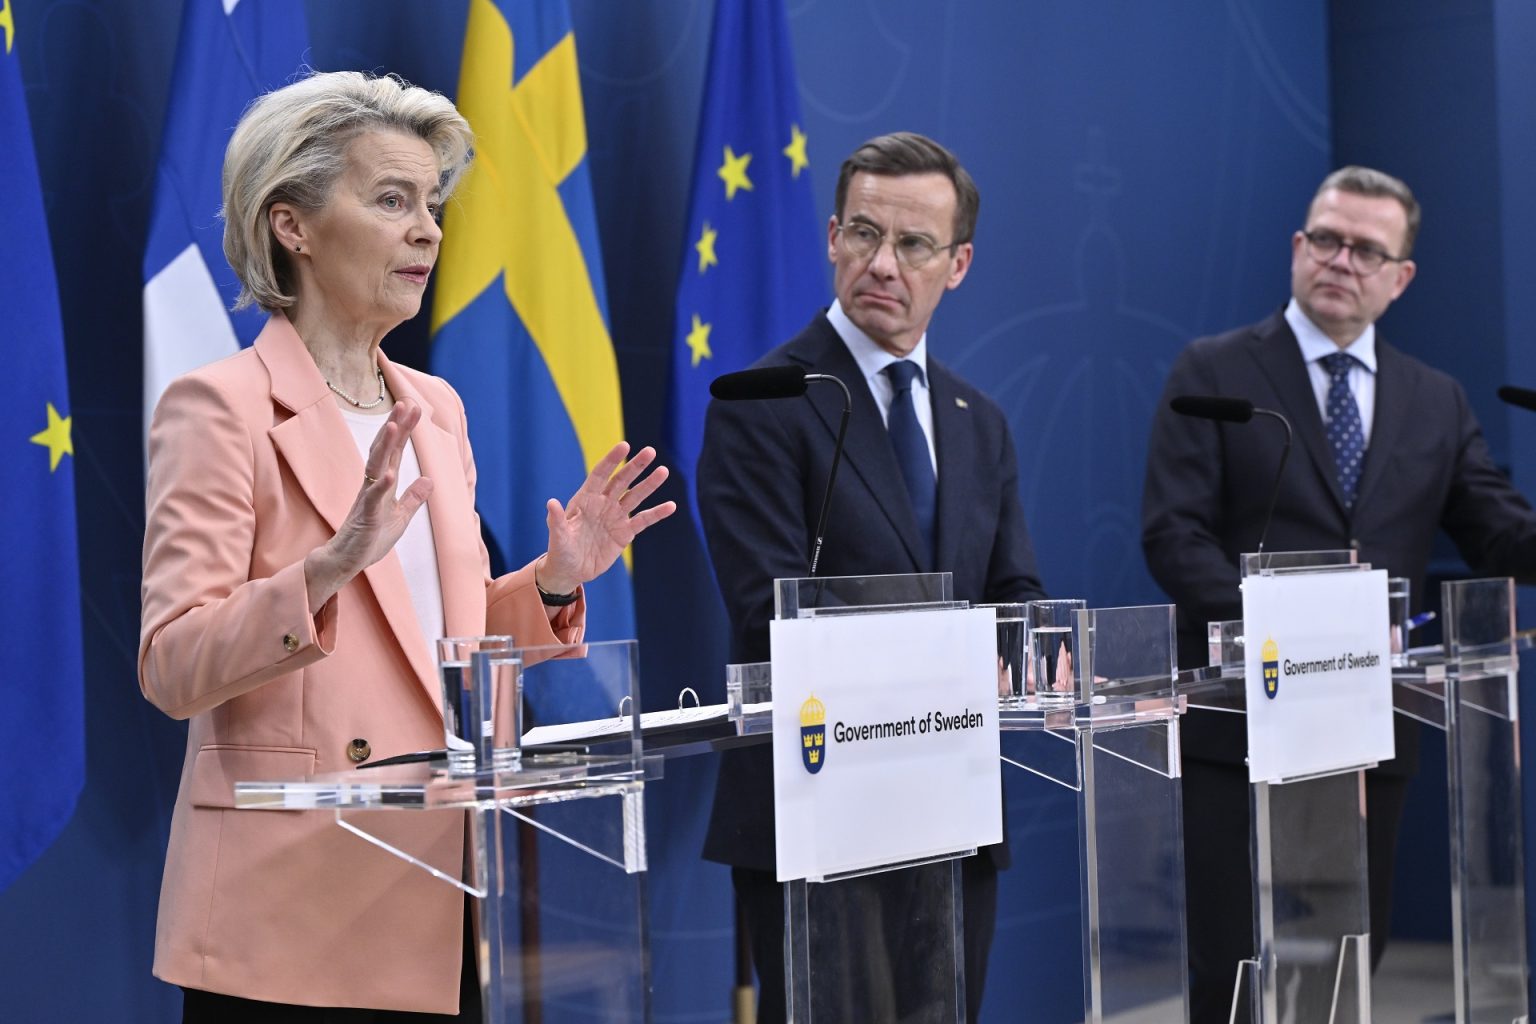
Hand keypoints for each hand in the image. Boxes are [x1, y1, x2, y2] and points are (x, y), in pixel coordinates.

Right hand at [305, 399, 432, 605]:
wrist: (347, 561)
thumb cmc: (370, 539)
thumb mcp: (400, 517)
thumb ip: (413, 498)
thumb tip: (429, 479)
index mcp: (383, 483)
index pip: (396, 451)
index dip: (405, 430)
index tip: (415, 407)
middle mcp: (373, 485)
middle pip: (385, 450)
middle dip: (396, 427)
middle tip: (406, 403)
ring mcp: (367, 499)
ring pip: (376, 467)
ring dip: (385, 447)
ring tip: (394, 426)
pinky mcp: (364, 517)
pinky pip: (372, 499)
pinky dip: (381, 486)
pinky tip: (389, 474)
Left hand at [536, 442, 675, 593]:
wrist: (571, 570)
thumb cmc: (560, 551)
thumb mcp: (558, 536)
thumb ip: (557, 520)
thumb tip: (551, 502)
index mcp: (585, 499)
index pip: (600, 474)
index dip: (612, 460)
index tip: (624, 446)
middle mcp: (603, 504)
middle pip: (622, 480)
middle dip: (635, 466)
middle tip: (650, 452)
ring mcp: (615, 517)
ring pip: (635, 496)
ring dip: (649, 485)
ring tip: (663, 471)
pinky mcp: (625, 533)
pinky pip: (643, 520)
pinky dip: (657, 513)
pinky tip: (671, 506)